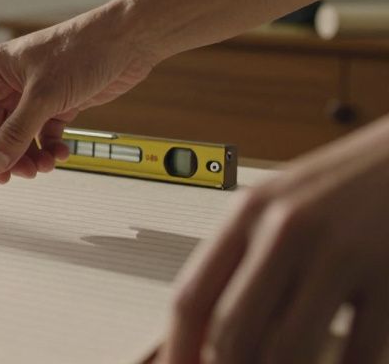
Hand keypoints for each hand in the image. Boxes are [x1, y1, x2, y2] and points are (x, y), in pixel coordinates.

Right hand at [0, 4, 161, 187]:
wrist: (128, 41)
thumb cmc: (82, 50)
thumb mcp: (43, 97)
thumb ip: (16, 134)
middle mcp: (8, 83)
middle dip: (5, 156)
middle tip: (20, 175)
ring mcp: (33, 94)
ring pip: (18, 137)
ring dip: (28, 156)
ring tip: (45, 166)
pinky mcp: (56, 103)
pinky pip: (41, 135)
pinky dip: (48, 148)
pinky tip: (60, 153)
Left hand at [161, 118, 388, 363]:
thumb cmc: (350, 186)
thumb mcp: (284, 209)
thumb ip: (246, 261)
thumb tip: (207, 331)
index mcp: (250, 211)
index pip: (192, 297)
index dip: (178, 349)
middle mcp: (287, 229)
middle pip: (232, 330)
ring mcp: (342, 253)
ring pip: (286, 349)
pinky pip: (356, 352)